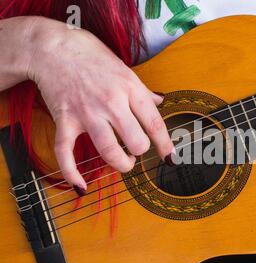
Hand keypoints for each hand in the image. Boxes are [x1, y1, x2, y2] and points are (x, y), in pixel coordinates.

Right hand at [27, 18, 173, 191]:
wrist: (52, 48)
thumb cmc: (90, 55)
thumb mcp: (124, 68)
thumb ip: (142, 90)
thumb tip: (160, 102)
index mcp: (130, 89)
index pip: (155, 124)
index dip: (165, 145)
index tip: (170, 157)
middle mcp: (112, 103)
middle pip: (136, 142)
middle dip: (140, 151)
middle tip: (136, 149)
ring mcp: (87, 113)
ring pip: (110, 151)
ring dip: (120, 164)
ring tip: (124, 164)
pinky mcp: (65, 120)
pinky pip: (67, 153)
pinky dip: (72, 174)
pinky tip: (81, 187)